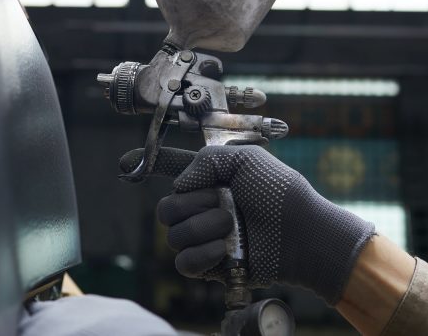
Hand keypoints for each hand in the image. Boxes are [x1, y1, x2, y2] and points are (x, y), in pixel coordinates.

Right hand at [119, 145, 374, 304]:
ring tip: (231, 225)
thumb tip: (180, 185)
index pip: (172, 173)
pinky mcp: (212, 266)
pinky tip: (222, 249)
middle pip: (165, 210)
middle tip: (223, 203)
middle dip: (191, 205)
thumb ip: (206, 161)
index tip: (125, 161)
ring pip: (173, 236)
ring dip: (202, 228)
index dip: (146, 164)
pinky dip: (201, 254)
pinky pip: (184, 262)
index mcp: (210, 182)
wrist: (302, 231)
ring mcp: (206, 238)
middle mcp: (203, 209)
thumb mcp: (245, 160)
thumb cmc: (280, 192)